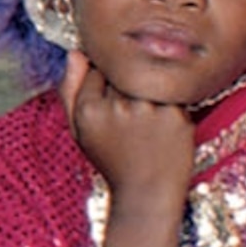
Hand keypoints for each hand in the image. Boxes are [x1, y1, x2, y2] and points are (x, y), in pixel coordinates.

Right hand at [61, 51, 195, 219]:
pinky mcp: (176, 115)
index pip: (96, 70)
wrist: (147, 194)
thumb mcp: (80, 130)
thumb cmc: (112, 160)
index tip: (110, 109)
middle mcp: (117, 106)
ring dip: (149, 94)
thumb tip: (75, 52)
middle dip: (126, 88)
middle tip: (131, 122)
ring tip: (146, 128)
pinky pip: (172, 93)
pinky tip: (163, 130)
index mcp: (89, 109)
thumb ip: (70, 90)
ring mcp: (149, 109)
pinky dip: (169, 106)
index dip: (104, 87)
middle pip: (123, 72)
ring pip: (148, 79)